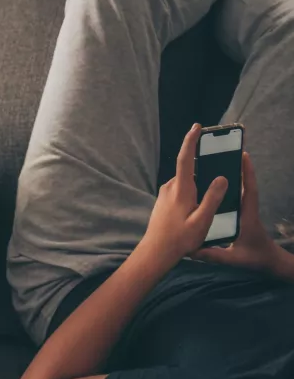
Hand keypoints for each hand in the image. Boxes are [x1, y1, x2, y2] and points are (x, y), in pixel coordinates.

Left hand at [138, 123, 228, 266]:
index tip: (197, 127)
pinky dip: (192, 190)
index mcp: (181, 189)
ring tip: (211, 192)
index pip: (185, 159)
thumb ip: (212, 198)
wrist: (156, 251)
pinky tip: (198, 205)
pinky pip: (181, 189)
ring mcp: (165, 193)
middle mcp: (170, 187)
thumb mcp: (202, 221)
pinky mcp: (164, 200)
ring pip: (186, 181)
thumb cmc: (180, 238)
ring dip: (198, 182)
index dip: (191, 141)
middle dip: (202, 164)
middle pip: (188, 169)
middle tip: (216, 165)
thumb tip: (221, 177)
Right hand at [193, 152, 282, 273]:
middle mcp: (247, 211)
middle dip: (239, 168)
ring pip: (241, 191)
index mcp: (248, 217)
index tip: (244, 156)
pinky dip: (230, 188)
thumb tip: (192, 251)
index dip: (247, 173)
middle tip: (227, 153)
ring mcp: (246, 213)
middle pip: (245, 185)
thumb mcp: (234, 259)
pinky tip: (216, 185)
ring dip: (234, 176)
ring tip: (219, 163)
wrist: (270, 263)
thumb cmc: (255, 259)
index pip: (249, 191)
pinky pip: (237, 198)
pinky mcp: (243, 216)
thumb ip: (214, 255)